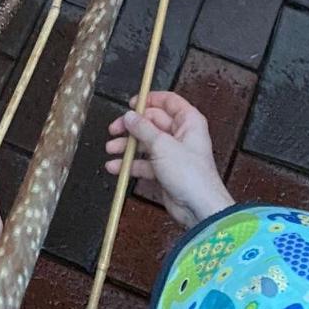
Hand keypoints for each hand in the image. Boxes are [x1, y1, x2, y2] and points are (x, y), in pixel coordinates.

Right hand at [105, 91, 233, 228]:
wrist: (198, 207)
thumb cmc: (191, 174)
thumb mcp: (162, 145)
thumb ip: (143, 128)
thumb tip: (130, 115)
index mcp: (188, 122)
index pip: (168, 101)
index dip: (149, 100)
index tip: (131, 104)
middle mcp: (181, 135)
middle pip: (152, 122)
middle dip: (132, 126)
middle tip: (114, 129)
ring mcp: (172, 153)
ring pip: (145, 143)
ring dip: (127, 146)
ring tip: (111, 149)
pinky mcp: (164, 171)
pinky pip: (144, 163)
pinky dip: (130, 164)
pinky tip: (115, 167)